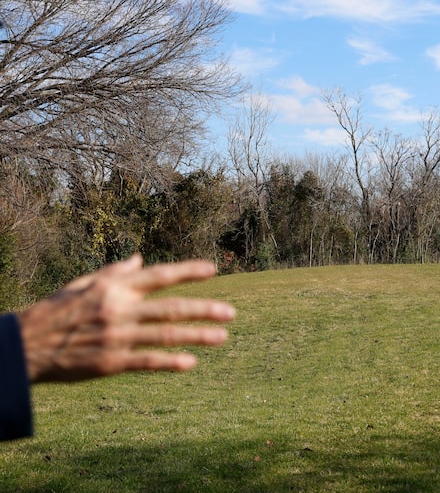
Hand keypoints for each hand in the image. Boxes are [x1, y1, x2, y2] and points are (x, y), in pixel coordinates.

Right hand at [18, 254, 234, 382]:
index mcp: (114, 288)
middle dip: (204, 309)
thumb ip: (115, 272)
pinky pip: (147, 361)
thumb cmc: (56, 311)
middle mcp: (120, 309)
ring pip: (166, 335)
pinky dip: (170, 362)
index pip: (159, 276)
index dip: (187, 271)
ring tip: (223, 336)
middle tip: (232, 312)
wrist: (25, 345)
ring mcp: (117, 337)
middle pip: (171, 308)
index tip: (213, 269)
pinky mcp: (111, 362)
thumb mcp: (83, 284)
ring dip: (197, 336)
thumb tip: (141, 259)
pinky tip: (191, 363)